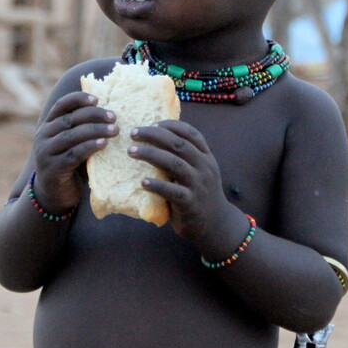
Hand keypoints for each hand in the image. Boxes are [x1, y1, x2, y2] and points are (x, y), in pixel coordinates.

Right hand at [31, 91, 117, 212]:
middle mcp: (43, 136)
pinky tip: (104, 144)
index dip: (78, 99)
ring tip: (115, 130)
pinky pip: (74, 154)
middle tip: (114, 117)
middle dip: (94, 115)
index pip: (61, 105)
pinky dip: (90, 147)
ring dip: (96, 130)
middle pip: (70, 119)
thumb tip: (109, 114)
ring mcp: (46, 152)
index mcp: (47, 125)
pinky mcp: (53, 168)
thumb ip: (81, 129)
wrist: (53, 195)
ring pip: (72, 135)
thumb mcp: (72, 143)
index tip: (97, 99)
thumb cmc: (69, 165)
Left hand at [128, 120, 231, 244]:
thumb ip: (184, 157)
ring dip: (151, 154)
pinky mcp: (190, 203)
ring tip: (131, 151)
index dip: (171, 125)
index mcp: (206, 156)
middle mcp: (204, 167)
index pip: (191, 133)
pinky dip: (157, 185)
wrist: (215, 224)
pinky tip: (143, 182)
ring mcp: (198, 185)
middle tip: (133, 133)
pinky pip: (172, 192)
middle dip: (154, 135)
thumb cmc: (199, 193)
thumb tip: (154, 139)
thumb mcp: (199, 171)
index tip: (152, 123)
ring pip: (174, 164)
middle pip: (178, 144)